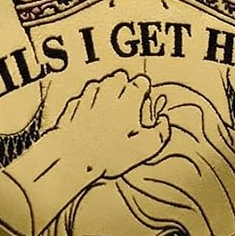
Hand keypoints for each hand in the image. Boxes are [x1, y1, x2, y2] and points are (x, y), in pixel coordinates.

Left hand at [51, 69, 169, 177]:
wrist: (72, 158)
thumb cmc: (111, 154)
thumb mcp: (146, 148)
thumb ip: (161, 132)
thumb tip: (164, 121)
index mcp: (129, 100)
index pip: (141, 81)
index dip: (145, 90)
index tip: (144, 101)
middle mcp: (108, 94)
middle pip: (119, 77)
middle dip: (125, 85)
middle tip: (127, 102)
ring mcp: (87, 99)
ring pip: (99, 84)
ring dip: (105, 91)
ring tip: (108, 107)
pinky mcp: (71, 108)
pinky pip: (81, 98)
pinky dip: (86, 102)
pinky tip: (89, 116)